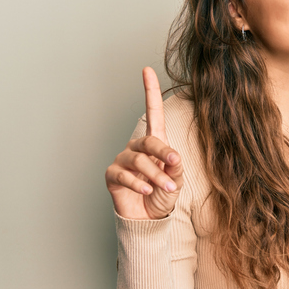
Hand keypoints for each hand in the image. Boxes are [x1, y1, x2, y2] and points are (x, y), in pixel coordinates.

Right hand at [105, 67, 183, 219]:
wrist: (148, 219)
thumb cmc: (162, 195)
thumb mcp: (176, 181)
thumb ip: (176, 168)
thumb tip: (173, 157)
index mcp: (155, 143)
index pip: (153, 113)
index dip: (150, 91)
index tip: (147, 70)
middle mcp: (137, 147)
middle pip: (149, 140)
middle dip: (163, 154)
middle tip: (174, 167)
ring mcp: (122, 160)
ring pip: (138, 160)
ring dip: (155, 175)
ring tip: (165, 188)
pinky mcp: (112, 175)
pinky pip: (124, 175)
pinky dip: (138, 184)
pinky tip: (147, 191)